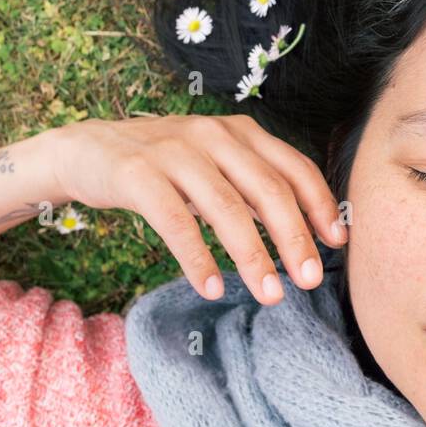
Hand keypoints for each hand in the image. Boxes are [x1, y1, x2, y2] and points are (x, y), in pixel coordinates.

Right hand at [49, 114, 346, 304]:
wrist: (87, 149)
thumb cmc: (164, 166)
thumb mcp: (215, 166)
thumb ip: (254, 187)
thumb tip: (305, 232)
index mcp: (241, 131)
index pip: (294, 167)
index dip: (320, 205)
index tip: (338, 243)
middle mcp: (214, 135)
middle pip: (268, 189)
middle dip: (295, 238)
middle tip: (311, 281)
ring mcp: (175, 151)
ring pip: (226, 207)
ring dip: (253, 255)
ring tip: (270, 294)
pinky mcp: (137, 173)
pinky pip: (175, 221)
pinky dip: (197, 257)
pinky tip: (211, 287)